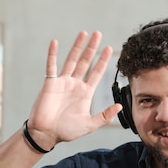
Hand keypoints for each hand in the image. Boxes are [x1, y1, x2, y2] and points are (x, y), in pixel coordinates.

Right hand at [26, 31, 122, 149]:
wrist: (46, 134)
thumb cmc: (66, 131)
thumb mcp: (89, 125)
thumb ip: (104, 116)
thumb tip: (120, 106)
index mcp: (85, 93)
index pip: (96, 73)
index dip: (103, 61)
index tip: (109, 48)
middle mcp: (75, 84)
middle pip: (85, 62)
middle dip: (92, 48)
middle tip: (98, 33)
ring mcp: (62, 82)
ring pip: (71, 60)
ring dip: (77, 47)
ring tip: (84, 33)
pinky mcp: (50, 83)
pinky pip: (51, 66)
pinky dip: (52, 54)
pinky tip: (55, 43)